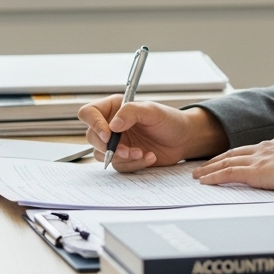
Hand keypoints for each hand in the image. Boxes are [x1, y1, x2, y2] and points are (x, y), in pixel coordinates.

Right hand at [78, 97, 227, 172]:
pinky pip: (119, 165)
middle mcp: (110, 125)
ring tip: (141, 153)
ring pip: (102, 154)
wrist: (183, 139)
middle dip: (108, 146)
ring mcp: (116, 143)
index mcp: (113, 108)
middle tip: (126, 150)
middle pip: (92, 137)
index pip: (89, 113)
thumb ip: (130, 113)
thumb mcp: (152, 111)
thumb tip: (112, 126)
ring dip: (121, 157)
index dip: (93, 124)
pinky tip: (150, 157)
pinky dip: (133, 164)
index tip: (108, 134)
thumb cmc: (169, 120)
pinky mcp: (124, 158)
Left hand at [191, 137, 273, 190]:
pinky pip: (228, 173)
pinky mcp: (254, 171)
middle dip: (216, 160)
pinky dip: (214, 176)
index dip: (234, 155)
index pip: (248, 150)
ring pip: (226, 162)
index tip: (224, 159)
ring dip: (209, 168)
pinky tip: (205, 180)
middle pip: (233, 153)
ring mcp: (257, 159)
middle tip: (202, 166)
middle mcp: (263, 149)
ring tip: (197, 174)